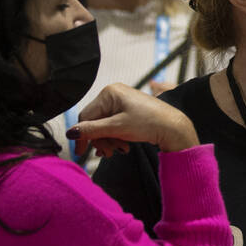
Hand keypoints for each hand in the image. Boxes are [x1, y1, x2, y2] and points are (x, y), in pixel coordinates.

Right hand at [66, 83, 198, 153]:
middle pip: (95, 122)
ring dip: (110, 141)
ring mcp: (122, 102)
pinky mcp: (128, 111)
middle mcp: (114, 94)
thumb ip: (93, 130)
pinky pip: (114, 126)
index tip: (80, 152)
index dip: (83, 135)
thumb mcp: (117, 128)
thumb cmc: (149, 123)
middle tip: (109, 153)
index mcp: (109, 93)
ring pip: (104, 126)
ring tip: (121, 149)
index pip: (86, 116)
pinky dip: (116, 138)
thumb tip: (71, 133)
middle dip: (101, 140)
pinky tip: (124, 146)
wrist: (173, 127)